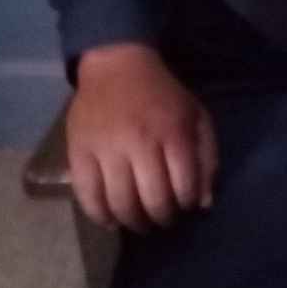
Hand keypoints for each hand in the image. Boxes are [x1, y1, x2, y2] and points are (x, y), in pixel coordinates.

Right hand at [68, 42, 219, 233]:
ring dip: (133, 222)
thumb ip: (207, 157)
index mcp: (173, 132)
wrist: (117, 65)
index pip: (184, 186)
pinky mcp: (79, 151)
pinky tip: (111, 219)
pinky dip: (99, 216)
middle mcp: (139, 142)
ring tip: (139, 221)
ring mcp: (106, 148)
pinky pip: (87, 195)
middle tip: (162, 219)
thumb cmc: (162, 95)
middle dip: (162, 218)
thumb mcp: (196, 116)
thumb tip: (203, 203)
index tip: (184, 204)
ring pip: (120, 203)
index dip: (186, 203)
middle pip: (152, 200)